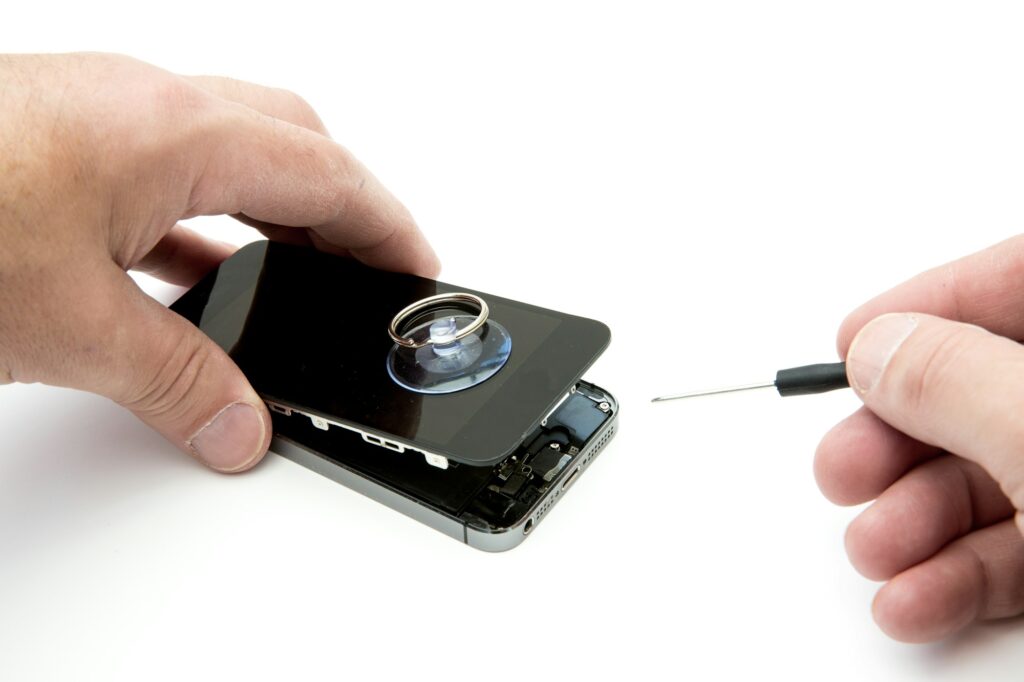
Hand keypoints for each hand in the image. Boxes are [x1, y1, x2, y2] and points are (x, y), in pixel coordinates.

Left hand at [0, 53, 438, 472]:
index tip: (418, 268)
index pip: (327, 175)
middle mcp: (146, 104)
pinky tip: (197, 270)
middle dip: (346, 203)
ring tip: (299, 274)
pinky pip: (166, 171)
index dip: (388, 225)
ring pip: (229, 149)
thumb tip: (234, 424)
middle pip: (292, 139)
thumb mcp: (67, 322)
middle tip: (370, 265)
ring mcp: (100, 114)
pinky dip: (204, 220)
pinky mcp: (59, 139)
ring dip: (275, 209)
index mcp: (174, 131)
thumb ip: (172, 378)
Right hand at [816, 236, 1023, 641]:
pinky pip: (1023, 550)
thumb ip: (957, 381)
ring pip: (998, 475)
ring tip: (873, 549)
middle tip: (844, 467)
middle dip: (900, 438)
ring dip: (914, 521)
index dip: (930, 303)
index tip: (853, 343)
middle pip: (990, 385)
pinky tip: (915, 598)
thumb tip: (881, 350)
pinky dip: (958, 576)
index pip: (1020, 276)